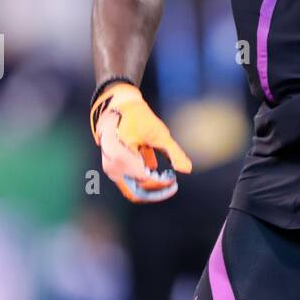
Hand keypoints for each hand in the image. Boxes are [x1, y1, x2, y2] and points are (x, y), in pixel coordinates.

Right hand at [90, 81, 191, 202]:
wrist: (116, 107)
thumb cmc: (137, 117)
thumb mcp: (159, 133)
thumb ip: (174, 153)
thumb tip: (187, 169)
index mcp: (121, 157)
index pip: (145, 180)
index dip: (162, 183)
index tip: (173, 178)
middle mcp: (113, 167)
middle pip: (138, 192)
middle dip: (156, 191)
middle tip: (172, 183)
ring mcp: (112, 169)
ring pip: (133, 190)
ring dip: (151, 187)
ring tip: (166, 175)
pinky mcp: (114, 169)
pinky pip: (130, 183)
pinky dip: (144, 181)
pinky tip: (156, 168)